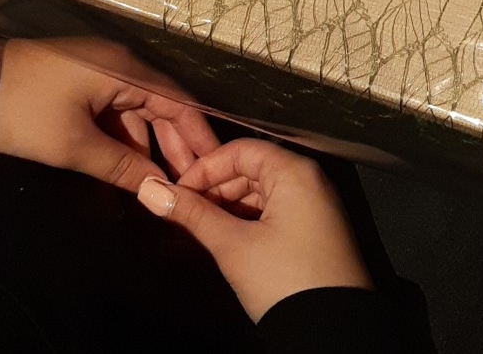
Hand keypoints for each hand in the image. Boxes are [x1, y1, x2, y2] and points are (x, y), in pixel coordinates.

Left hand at [0, 38, 218, 190]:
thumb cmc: (24, 111)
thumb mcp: (73, 146)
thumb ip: (120, 167)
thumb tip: (158, 190)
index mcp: (126, 71)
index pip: (179, 102)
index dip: (199, 135)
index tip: (216, 166)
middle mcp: (121, 66)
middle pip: (162, 106)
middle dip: (178, 144)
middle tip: (195, 183)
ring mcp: (101, 73)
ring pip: (138, 112)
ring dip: (150, 145)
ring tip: (164, 183)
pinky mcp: (82, 83)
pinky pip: (117, 111)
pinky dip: (126, 138)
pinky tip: (131, 167)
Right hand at [137, 138, 371, 321]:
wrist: (333, 332)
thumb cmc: (284, 280)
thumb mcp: (233, 246)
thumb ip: (192, 216)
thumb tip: (150, 191)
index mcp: (294, 171)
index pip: (241, 150)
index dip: (204, 168)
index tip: (174, 192)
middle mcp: (307, 180)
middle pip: (249, 171)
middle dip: (210, 192)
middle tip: (176, 215)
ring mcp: (311, 206)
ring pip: (256, 197)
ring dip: (221, 213)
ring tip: (185, 233)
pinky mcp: (309, 231)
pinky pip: (268, 216)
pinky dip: (240, 227)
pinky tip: (209, 245)